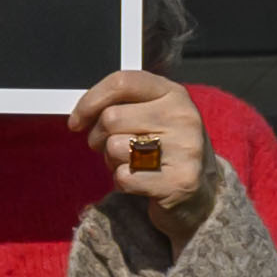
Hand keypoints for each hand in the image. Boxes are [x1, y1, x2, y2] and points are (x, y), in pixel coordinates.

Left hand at [78, 69, 213, 236]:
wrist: (200, 194)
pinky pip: (123, 177)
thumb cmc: (164, 149)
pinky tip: (141, 181)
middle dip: (98, 137)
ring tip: (131, 164)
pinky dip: (122, 183)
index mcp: (174, 94)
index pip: (122, 82)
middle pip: (111, 118)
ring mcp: (185, 149)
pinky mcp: (179, 182)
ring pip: (114, 148)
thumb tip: (81, 113)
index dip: (90, 101)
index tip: (76, 121)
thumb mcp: (152, 116)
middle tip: (109, 148)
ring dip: (112, 161)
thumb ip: (122, 105)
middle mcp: (183, 117)